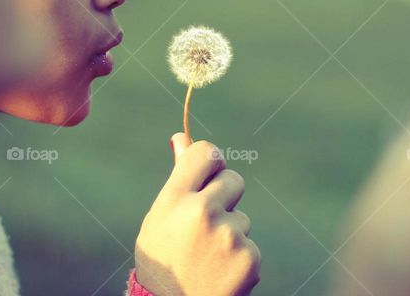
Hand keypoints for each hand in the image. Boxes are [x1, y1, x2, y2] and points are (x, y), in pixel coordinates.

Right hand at [134, 133, 260, 295]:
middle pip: (233, 180)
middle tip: (204, 225)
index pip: (206, 152)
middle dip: (225, 197)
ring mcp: (229, 236)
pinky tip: (219, 273)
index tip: (208, 175)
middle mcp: (203, 212)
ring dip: (230, 233)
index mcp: (175, 199)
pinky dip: (239, 258)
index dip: (210, 162)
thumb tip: (180, 136)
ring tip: (206, 258)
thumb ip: (177, 178)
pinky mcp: (250, 258)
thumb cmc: (162, 260)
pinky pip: (250, 244)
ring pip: (241, 217)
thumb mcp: (159, 217)